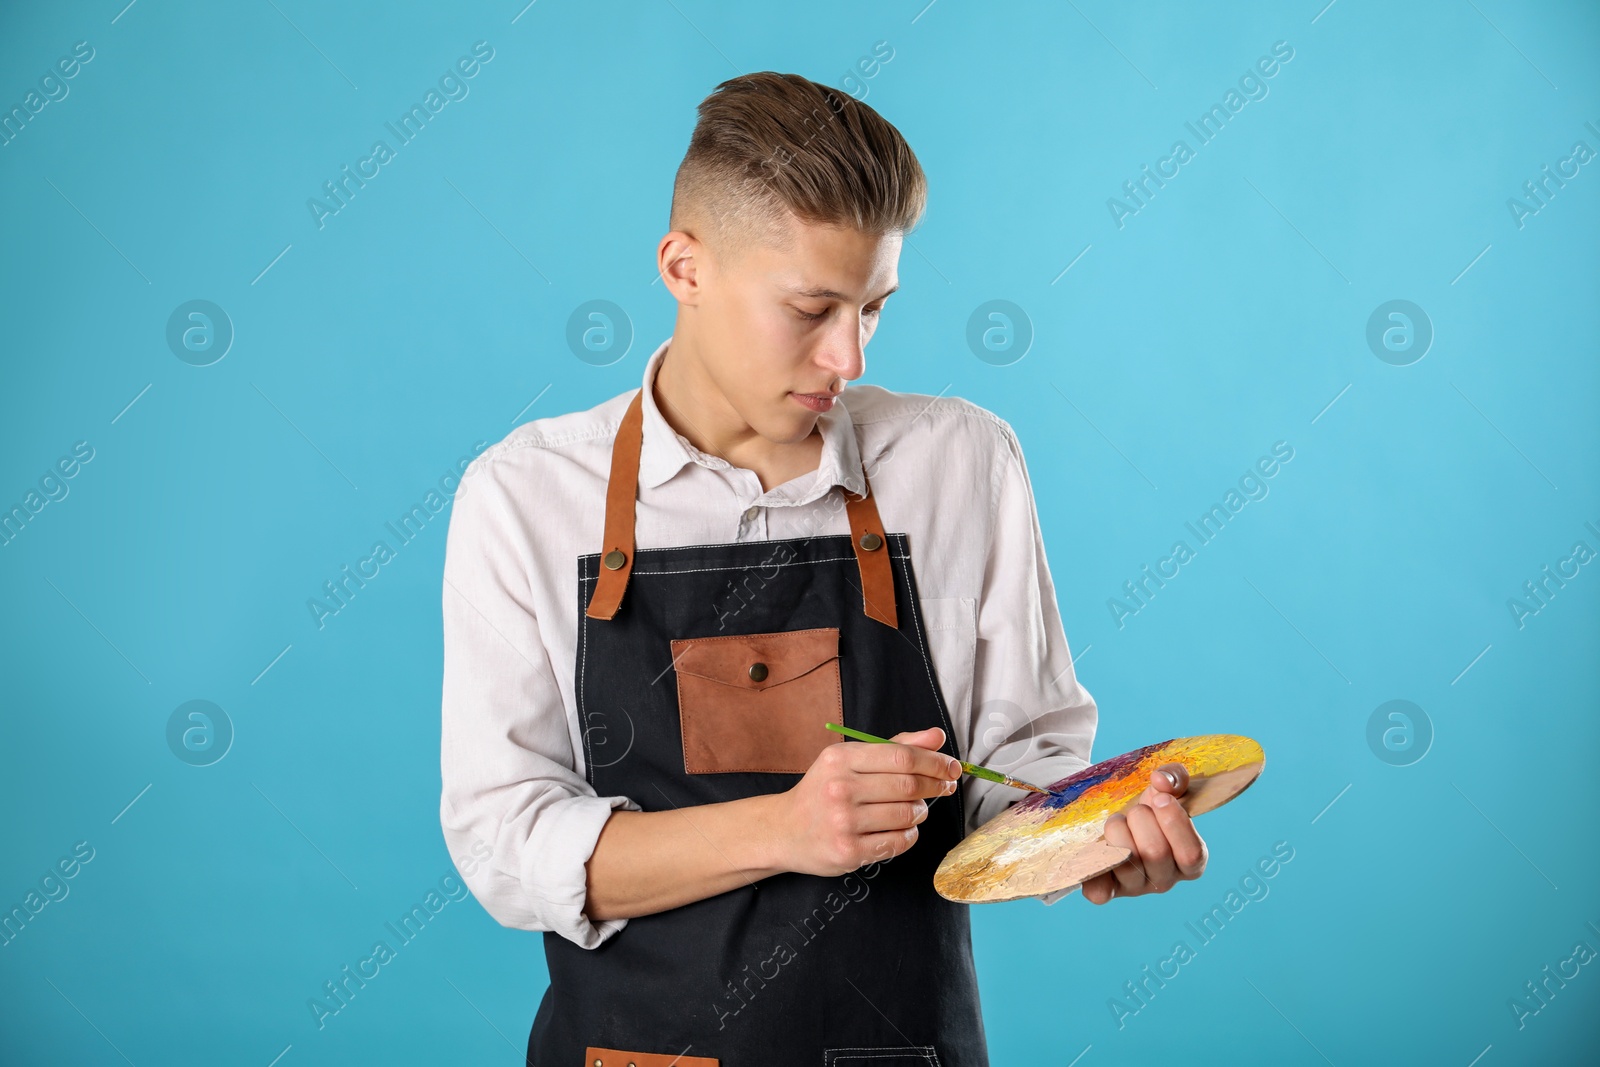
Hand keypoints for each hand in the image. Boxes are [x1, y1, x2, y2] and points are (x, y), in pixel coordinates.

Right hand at [777, 726, 961, 876]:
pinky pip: (898, 842)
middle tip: (945, 787)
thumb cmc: (823, 791)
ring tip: (915, 809)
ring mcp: (843, 823)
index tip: (951, 766)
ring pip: (907, 815)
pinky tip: (901, 829)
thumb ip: (895, 746)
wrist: (785, 830)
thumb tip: (937, 736)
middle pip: (908, 786)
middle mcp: (840, 789)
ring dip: (921, 812)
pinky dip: (909, 834)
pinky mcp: (849, 852)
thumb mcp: (850, 760)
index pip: (901, 756)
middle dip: (935, 786)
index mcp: (840, 759)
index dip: (934, 761)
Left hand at [1080, 763, 1207, 904]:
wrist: (1118, 819)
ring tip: (1117, 821)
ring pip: (1125, 862)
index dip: (1174, 822)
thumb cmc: (1149, 809)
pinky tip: (1093, 850)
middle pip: (1155, 853)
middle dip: (1140, 819)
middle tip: (1135, 809)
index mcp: (1190, 861)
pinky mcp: (1108, 891)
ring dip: (1116, 830)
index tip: (1159, 798)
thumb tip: (1160, 779)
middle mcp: (1165, 880)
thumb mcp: (1166, 789)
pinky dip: (1092, 870)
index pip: (1191, 854)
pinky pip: (1099, 891)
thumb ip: (1174, 778)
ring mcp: (1136, 888)